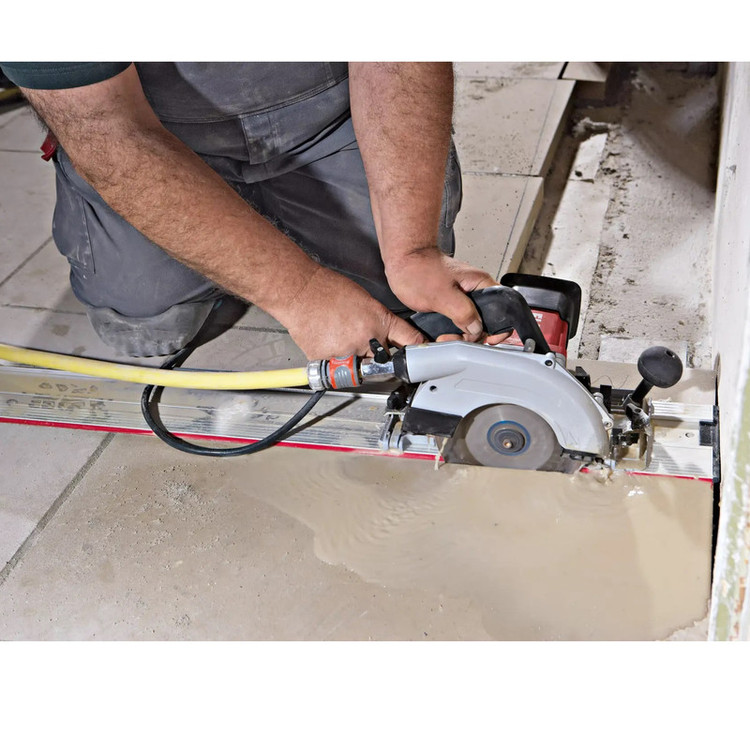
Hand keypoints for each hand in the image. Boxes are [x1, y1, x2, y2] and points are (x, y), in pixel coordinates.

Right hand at [279, 266, 425, 359]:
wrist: (300, 291)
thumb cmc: (328, 290)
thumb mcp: (365, 301)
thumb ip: (378, 322)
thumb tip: (386, 338)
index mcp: (380, 321)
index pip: (409, 342)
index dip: (416, 352)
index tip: (418, 358)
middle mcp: (368, 339)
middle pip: (383, 363)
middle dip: (378, 359)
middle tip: (366, 350)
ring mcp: (348, 352)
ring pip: (358, 369)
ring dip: (353, 361)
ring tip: (340, 340)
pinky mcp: (328, 360)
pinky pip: (335, 369)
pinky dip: (332, 360)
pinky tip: (326, 341)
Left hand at [385, 248, 510, 343]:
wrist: (403, 262)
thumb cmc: (419, 269)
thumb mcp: (442, 295)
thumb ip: (463, 312)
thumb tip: (476, 329)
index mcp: (480, 284)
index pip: (504, 310)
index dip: (499, 328)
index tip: (487, 339)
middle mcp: (475, 292)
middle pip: (486, 322)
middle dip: (471, 335)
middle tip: (453, 338)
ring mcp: (463, 299)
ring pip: (470, 325)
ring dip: (459, 335)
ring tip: (443, 337)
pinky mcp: (451, 305)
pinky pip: (458, 323)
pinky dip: (451, 331)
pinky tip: (441, 333)